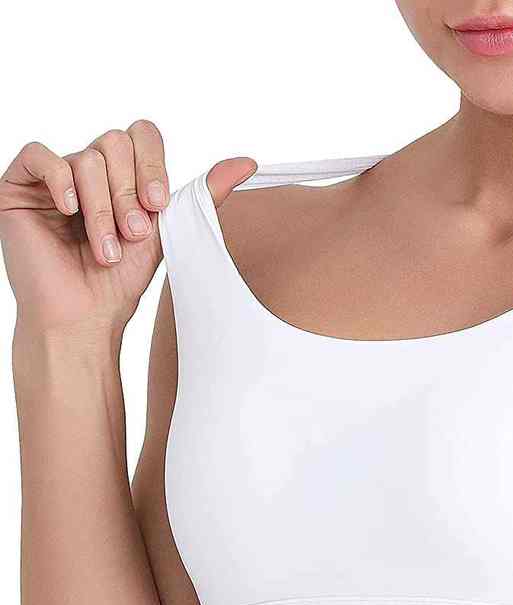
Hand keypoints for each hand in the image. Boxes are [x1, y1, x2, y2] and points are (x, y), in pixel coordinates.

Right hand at [0, 120, 254, 338]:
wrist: (85, 318)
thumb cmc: (122, 282)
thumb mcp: (171, 231)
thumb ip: (205, 195)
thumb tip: (247, 162)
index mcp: (123, 176)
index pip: (142, 136)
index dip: (152, 165)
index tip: (159, 205)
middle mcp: (89, 170)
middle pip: (115, 143)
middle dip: (129, 193)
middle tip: (133, 234)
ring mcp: (53, 178)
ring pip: (86, 159)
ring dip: (103, 208)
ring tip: (106, 250)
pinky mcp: (19, 187)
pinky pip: (40, 156)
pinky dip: (61, 180)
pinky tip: (70, 211)